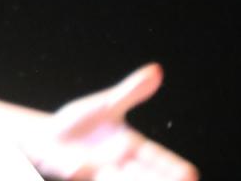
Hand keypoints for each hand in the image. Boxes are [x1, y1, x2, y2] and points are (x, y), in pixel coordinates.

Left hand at [29, 64, 198, 180]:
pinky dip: (87, 173)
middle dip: (159, 180)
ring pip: (122, 179)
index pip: (155, 157)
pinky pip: (86, 175)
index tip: (191, 173)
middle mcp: (119, 163)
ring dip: (132, 180)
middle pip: (144, 175)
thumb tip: (157, 70)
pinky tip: (87, 170)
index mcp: (130, 146)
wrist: (49, 138)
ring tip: (138, 176)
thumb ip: (131, 92)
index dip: (171, 166)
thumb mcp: (107, 105)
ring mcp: (101, 171)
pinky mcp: (80, 174)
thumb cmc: (80, 123)